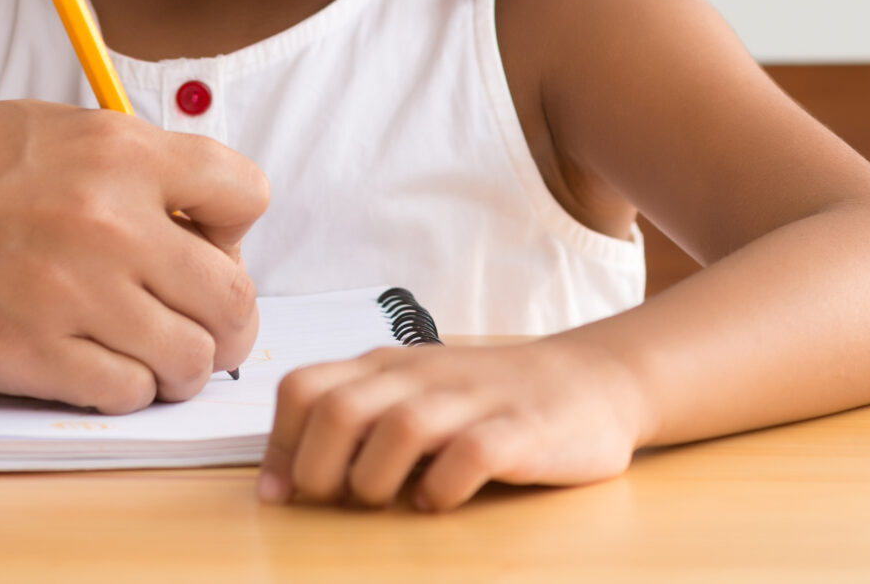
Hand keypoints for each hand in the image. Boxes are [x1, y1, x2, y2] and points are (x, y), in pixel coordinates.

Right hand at [0, 101, 267, 412]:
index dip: (234, 229)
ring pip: (192, 359)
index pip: (247, 194)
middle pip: (233, 295)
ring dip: (180, 366)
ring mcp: (75, 293)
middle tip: (199, 324)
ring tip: (149, 353)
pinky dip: (125, 391)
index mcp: (120, 151)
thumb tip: (196, 217)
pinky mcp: (35, 357)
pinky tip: (98, 368)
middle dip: (226, 319)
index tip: (206, 244)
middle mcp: (111, 221)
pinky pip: (127, 395)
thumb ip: (130, 165)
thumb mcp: (52, 128)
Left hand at [259, 338, 653, 511]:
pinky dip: (443, 489)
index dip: (279, 443)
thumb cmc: (488, 398)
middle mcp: (423, 376)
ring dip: (376, 479)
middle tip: (335, 500)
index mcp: (389, 366)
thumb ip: (361, 419)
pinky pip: (471, 457)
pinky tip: (438, 503)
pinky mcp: (521, 430)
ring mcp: (474, 401)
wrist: (590, 379)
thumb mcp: (416, 392)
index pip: (305, 387)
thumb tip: (288, 476)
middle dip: (319, 468)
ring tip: (387, 501)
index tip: (280, 492)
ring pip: (400, 429)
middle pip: (339, 409)